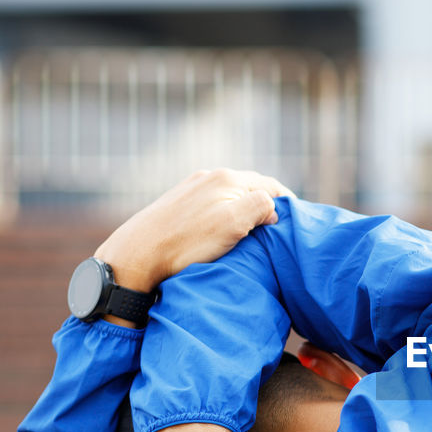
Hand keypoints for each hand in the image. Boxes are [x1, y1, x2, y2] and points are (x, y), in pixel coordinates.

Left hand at [95, 169, 292, 295]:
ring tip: (255, 232)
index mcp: (227, 179)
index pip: (272, 186)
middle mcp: (209, 176)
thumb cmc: (187, 244)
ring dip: (247, 209)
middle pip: (252, 187)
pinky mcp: (178, 201)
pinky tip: (225, 231)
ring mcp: (191, 187)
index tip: (296, 226)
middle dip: (268, 205)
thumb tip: (272, 207)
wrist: (136, 255)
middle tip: (278, 231)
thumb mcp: (233, 224)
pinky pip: (213, 202)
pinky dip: (227, 213)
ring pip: (232, 195)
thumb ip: (260, 206)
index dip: (288, 205)